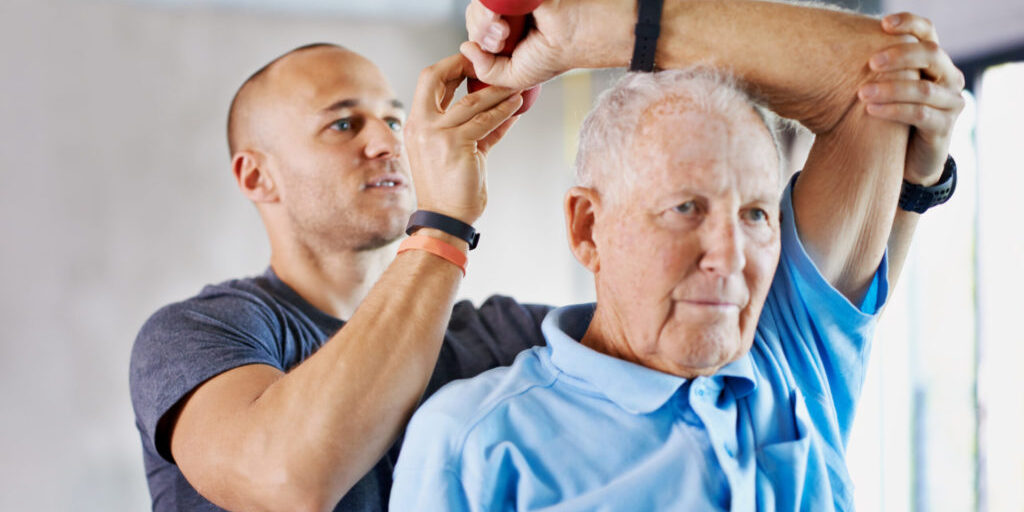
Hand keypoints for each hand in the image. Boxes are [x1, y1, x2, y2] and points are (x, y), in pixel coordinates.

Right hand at [404, 54, 522, 224]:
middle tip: (489, 64)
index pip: (428, 82)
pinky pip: (485, 121)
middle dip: (464, 64)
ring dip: (497, 91)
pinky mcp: (455, 144)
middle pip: (435, 76)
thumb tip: (500, 111)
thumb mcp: (456, 151)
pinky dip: (504, 112)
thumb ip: (474, 128)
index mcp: (416, 124)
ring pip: (471, 100)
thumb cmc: (450, 189)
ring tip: (516, 87)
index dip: (450, 67)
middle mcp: (420, 125)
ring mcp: (436, 134)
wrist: (445, 219)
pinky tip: (517, 107)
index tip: (474, 64)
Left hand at [462, 0, 632, 88]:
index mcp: (507, 34)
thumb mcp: (516, 77)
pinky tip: (504, 22)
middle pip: (474, 17)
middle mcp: (507, 14)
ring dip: (484, 23)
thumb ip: (488, 70)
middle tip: (501, 41)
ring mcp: (512, 0)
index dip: (478, 41)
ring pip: (478, 6)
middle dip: (480, 32)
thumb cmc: (555, 55)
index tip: (494, 50)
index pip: (477, 32)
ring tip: (506, 32)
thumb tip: (465, 48)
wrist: (577, 35)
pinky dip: (489, 10)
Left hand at [859, 12, 964, 185]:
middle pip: (931, 54)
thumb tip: (839, 46)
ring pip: (923, 89)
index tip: (883, 24)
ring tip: (862, 93)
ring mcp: (950, 102)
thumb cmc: (890, 118)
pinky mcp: (945, 127)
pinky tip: (871, 110)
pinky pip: (920, 115)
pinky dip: (894, 111)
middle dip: (900, 55)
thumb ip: (877, 69)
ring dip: (891, 89)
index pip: (928, 32)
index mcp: (934, 62)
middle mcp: (948, 77)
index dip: (910, 23)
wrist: (907, 160)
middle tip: (871, 61)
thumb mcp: (885, 89)